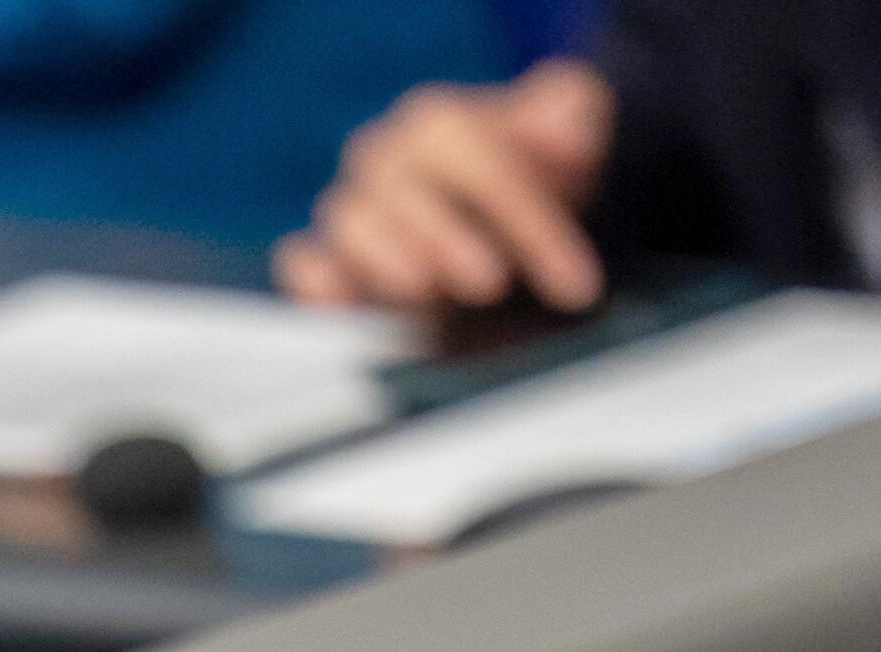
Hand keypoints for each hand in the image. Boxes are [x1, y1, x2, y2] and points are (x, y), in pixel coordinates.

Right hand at [275, 57, 617, 317]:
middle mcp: (383, 161)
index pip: (477, 159)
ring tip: (423, 295)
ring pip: (351, 224)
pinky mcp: (328, 263)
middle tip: (491, 283)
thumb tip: (566, 133)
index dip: (527, 219)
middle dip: (446, 237)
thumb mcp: (573, 126)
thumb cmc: (532, 166)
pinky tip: (344, 305)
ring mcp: (350, 212)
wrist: (498, 202)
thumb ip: (573, 118)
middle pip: (403, 191)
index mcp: (436, 122)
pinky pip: (306, 265)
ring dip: (383, 259)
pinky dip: (318, 285)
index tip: (574, 280)